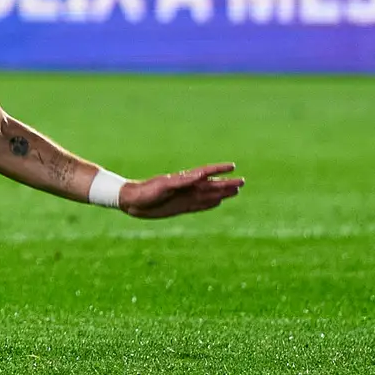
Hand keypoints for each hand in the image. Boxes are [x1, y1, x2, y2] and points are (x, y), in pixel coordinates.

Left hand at [118, 162, 243, 218]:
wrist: (132, 201)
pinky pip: (200, 205)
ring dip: (222, 193)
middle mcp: (186, 188)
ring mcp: (185, 197)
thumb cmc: (146, 191)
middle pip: (211, 185)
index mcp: (183, 180)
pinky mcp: (181, 207)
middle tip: (242, 182)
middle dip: (226, 183)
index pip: (205, 173)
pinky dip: (210, 203)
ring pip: (208, 195)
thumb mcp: (163, 186)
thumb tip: (199, 175)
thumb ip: (181, 181)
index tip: (232, 166)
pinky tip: (219, 201)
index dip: (218, 170)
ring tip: (236, 191)